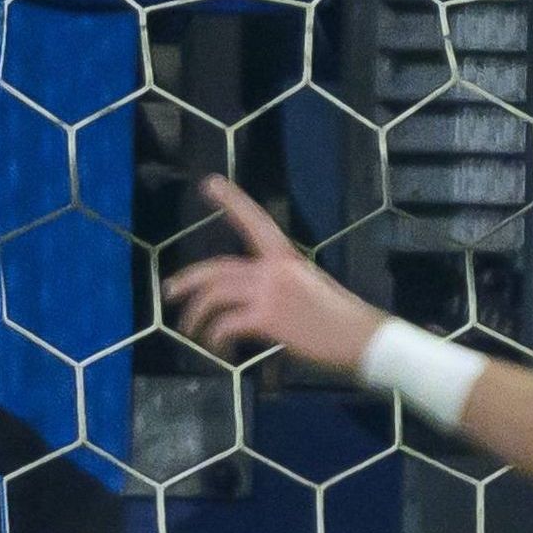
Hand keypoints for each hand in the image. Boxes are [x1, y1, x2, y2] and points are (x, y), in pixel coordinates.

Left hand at [157, 179, 393, 378]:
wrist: (363, 339)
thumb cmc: (340, 320)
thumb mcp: (311, 287)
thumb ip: (282, 285)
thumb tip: (256, 301)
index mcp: (286, 258)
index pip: (255, 221)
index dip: (231, 201)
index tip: (209, 183)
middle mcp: (275, 269)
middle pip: (218, 269)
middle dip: (188, 280)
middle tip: (169, 292)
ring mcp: (270, 293)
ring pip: (215, 296)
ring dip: (196, 317)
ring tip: (192, 332)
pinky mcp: (268, 319)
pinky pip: (226, 325)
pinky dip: (216, 338)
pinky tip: (219, 349)